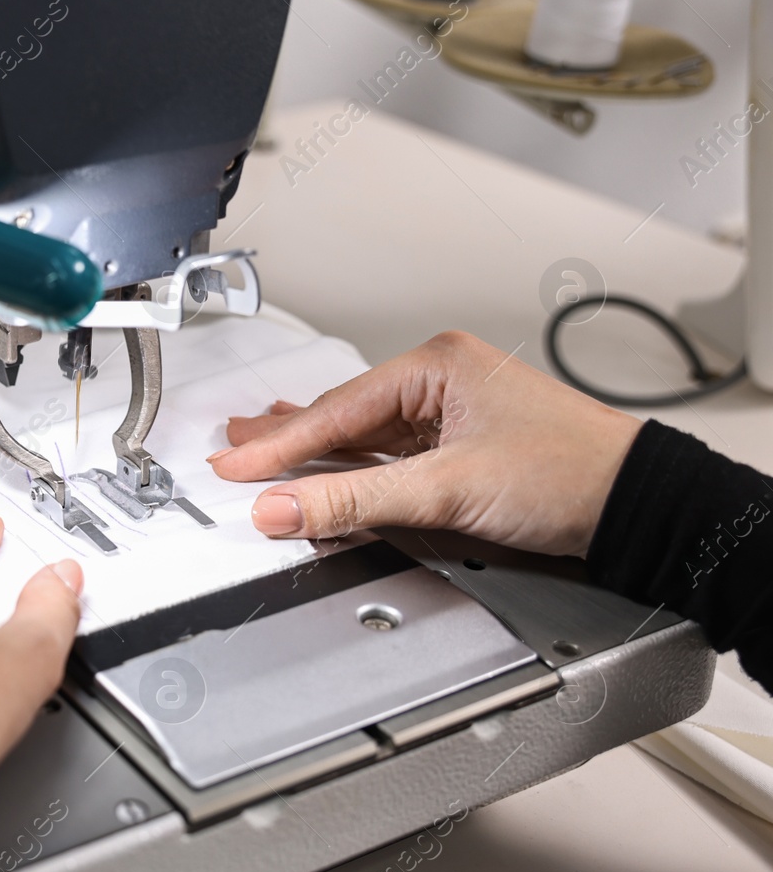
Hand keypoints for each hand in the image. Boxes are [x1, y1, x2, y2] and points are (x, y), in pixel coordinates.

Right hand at [208, 331, 642, 556]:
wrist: (640, 507)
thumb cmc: (572, 473)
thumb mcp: (447, 488)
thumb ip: (354, 500)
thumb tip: (282, 507)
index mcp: (436, 364)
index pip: (335, 411)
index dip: (277, 444)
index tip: (232, 465)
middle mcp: (441, 381)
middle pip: (343, 416)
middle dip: (286, 436)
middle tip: (231, 447)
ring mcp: (452, 415)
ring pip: (365, 436)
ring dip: (316, 452)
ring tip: (263, 451)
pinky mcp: (463, 449)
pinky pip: (390, 456)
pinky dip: (353, 468)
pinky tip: (329, 471)